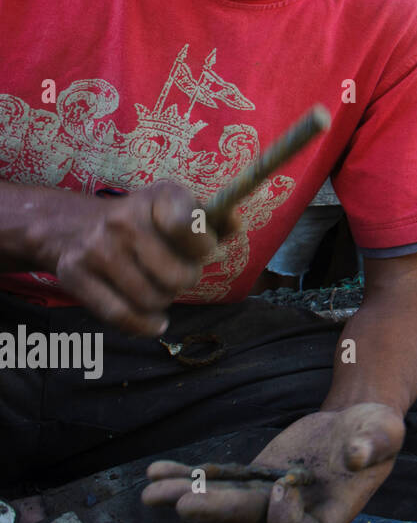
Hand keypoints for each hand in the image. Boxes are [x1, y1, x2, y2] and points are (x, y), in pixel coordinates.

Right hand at [49, 181, 236, 335]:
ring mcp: (97, 248)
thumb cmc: (145, 223)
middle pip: (177, 276)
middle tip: (178, 274)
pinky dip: (143, 325)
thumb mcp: (178, 209)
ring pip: (151, 299)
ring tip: (159, 287)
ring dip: (163, 301)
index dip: (204, 247)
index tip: (202, 250)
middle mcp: (125, 219)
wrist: (74, 226)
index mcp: (159, 197)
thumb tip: (235, 226)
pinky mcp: (74, 275)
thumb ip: (214, 221)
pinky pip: (120, 315)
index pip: (189, 226)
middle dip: (185, 280)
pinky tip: (154, 321)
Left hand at [141, 402, 404, 522]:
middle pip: (253, 521)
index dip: (285, 519)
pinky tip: (158, 470)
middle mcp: (295, 514)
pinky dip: (188, 475)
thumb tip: (356, 454)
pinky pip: (218, 480)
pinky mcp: (254, 476)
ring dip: (189, 496)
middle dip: (219, 512)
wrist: (356, 424)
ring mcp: (269, 497)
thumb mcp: (386, 432)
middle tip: (187, 504)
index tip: (283, 484)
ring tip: (152, 491)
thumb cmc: (377, 432)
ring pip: (226, 503)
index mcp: (331, 515)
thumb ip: (375, 444)